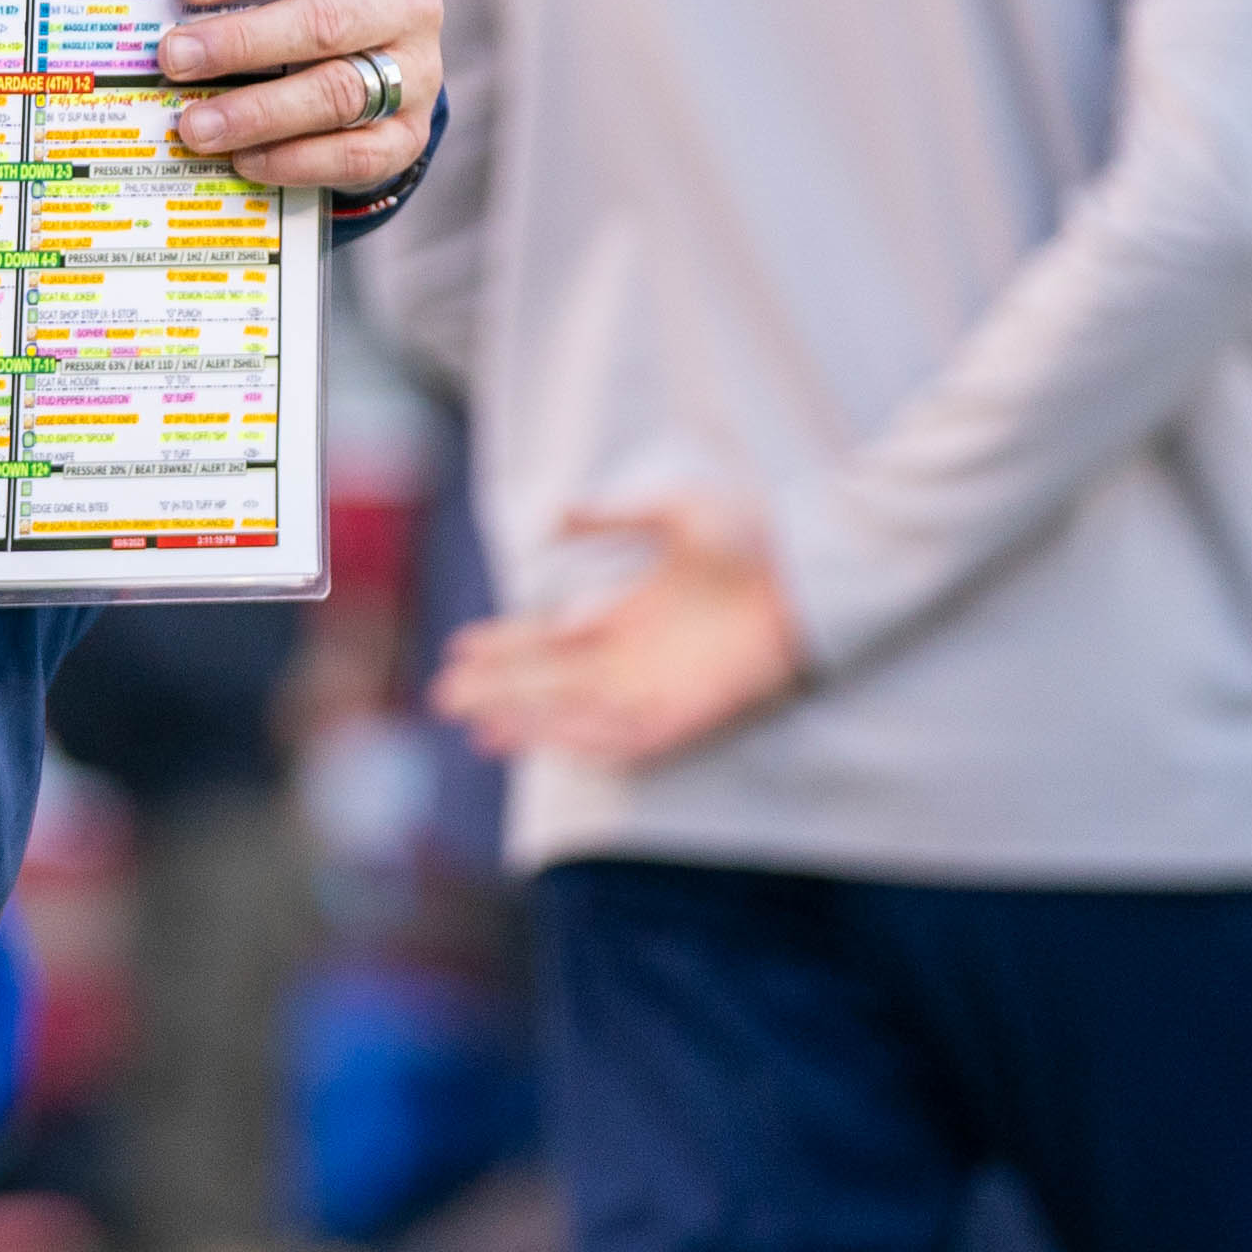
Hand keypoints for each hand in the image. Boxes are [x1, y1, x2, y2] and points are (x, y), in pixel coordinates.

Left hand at [150, 0, 444, 195]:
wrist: (380, 49)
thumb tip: (164, 4)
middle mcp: (410, 2)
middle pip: (323, 23)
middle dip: (241, 43)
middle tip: (175, 59)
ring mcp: (417, 71)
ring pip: (337, 92)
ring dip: (258, 112)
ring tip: (197, 125)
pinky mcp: (410, 132)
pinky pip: (356, 153)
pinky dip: (295, 160)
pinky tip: (244, 159)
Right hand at [431, 499, 808, 770]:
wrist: (807, 572)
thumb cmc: (750, 539)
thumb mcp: (670, 511)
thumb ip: (609, 515)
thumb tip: (550, 521)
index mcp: (627, 615)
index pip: (550, 638)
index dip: (506, 644)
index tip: (461, 646)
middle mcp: (634, 658)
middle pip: (550, 682)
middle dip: (498, 689)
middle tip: (445, 697)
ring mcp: (659, 689)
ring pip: (576, 716)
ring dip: (527, 722)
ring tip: (478, 726)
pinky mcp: (687, 714)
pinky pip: (626, 740)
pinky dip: (584, 741)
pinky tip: (544, 736)